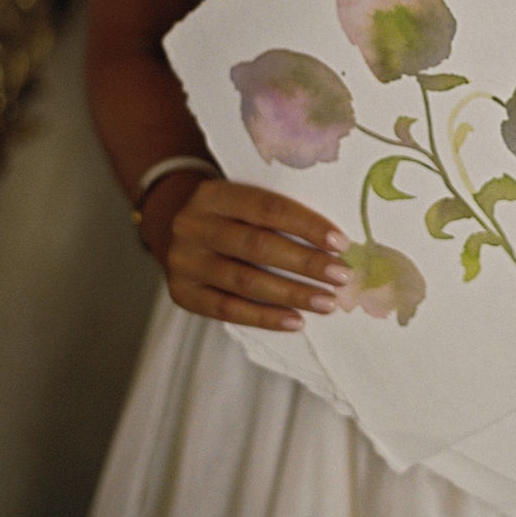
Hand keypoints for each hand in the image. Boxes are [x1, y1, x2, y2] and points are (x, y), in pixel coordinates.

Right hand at [149, 174, 353, 331]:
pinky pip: (228, 310)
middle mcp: (193, 225)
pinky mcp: (182, 293)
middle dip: (305, 263)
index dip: (306, 225)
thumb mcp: (241, 201)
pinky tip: (295, 321)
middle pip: (257, 246)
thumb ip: (277, 215)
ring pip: (244, 282)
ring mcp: (184, 261)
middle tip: (341, 276)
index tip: (340, 243)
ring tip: (326, 303)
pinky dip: (265, 318)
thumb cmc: (228, 217)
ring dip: (291, 294)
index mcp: (215, 194)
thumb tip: (335, 244)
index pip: (267, 208)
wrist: (174, 231)